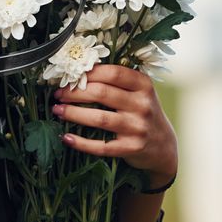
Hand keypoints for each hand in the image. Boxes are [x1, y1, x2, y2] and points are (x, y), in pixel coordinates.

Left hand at [52, 63, 177, 183]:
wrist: (163, 146)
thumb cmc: (144, 113)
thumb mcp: (140, 93)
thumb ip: (119, 82)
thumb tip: (81, 72)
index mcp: (144, 86)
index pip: (113, 73)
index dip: (89, 73)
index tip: (71, 76)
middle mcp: (143, 105)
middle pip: (102, 93)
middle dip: (75, 93)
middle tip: (59, 94)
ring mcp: (137, 128)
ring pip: (99, 118)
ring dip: (73, 114)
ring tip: (58, 111)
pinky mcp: (131, 148)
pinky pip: (101, 146)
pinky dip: (81, 143)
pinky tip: (67, 138)